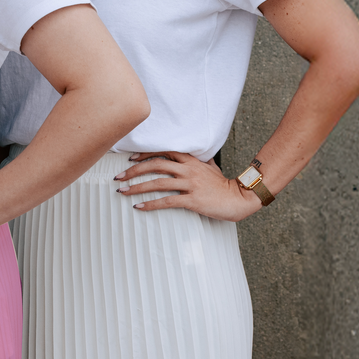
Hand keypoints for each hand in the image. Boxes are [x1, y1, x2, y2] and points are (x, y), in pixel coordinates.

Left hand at [117, 151, 262, 221]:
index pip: (163, 152)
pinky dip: (150, 204)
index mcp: (191, 161)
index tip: (130, 160)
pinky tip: (138, 207)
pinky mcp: (192, 200)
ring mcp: (190, 184)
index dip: (145, 155)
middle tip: (119, 176)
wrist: (239, 198)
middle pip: (156, 165)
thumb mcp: (210, 167)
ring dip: (137, 187)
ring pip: (158, 182)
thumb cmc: (223, 185)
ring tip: (123, 191)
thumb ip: (198, 162)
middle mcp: (188, 170)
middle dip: (134, 170)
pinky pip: (167, 201)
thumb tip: (191, 158)